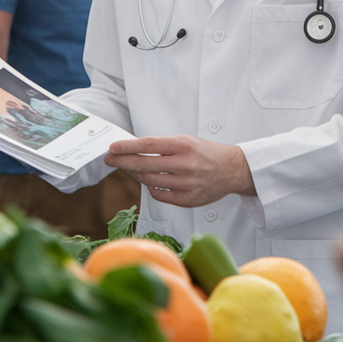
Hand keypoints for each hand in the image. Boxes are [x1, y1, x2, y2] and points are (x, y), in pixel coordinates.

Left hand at [104, 135, 253, 206]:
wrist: (232, 170)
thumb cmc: (206, 153)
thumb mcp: (186, 141)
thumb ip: (162, 146)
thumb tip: (132, 149)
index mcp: (185, 145)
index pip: (149, 145)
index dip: (128, 147)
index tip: (113, 148)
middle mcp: (186, 165)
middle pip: (145, 164)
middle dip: (123, 161)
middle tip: (110, 158)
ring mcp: (187, 184)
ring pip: (150, 180)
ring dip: (137, 174)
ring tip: (133, 168)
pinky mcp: (188, 200)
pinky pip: (159, 194)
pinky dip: (151, 187)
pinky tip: (151, 180)